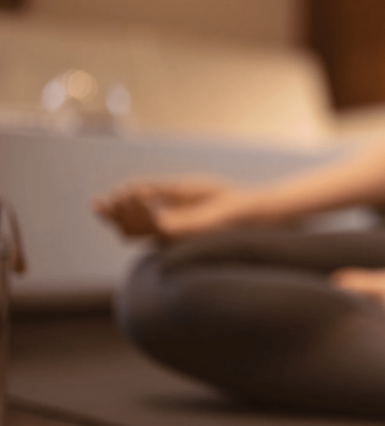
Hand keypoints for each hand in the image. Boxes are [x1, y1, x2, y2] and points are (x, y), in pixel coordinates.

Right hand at [93, 177, 253, 238]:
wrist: (244, 207)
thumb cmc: (217, 199)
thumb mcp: (181, 190)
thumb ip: (156, 191)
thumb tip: (127, 189)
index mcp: (161, 224)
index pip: (127, 224)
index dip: (110, 214)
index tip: (98, 200)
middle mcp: (163, 235)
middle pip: (124, 230)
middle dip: (112, 214)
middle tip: (107, 200)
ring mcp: (171, 237)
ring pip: (134, 232)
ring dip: (124, 212)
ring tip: (124, 195)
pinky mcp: (183, 235)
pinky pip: (156, 226)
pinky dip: (145, 210)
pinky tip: (144, 197)